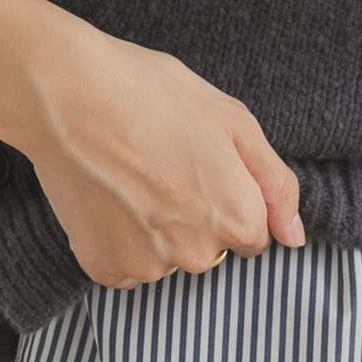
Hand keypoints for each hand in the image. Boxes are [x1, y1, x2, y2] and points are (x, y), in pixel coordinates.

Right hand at [4, 16, 305, 289]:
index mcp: (237, 217)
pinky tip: (107, 197)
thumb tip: (295, 238)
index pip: (251, 236)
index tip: (199, 167)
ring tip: (129, 176)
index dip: (228, 199)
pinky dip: (118, 240)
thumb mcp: (232, 120)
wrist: (66, 94)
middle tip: (161, 165)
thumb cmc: (152, 95)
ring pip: (166, 259)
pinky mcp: (104, 268)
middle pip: (209, 251)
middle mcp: (197, 254)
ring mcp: (148, 265)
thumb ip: (275, 184)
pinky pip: (125, 266)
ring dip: (154, 230)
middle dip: (194, 218)